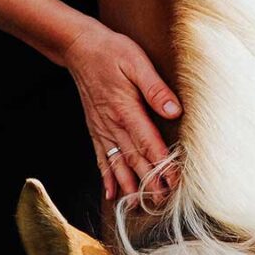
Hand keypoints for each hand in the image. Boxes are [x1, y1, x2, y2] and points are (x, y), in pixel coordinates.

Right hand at [62, 19, 181, 201]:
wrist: (79, 48)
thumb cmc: (111, 51)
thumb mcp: (136, 62)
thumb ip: (154, 88)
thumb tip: (173, 110)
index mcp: (125, 109)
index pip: (148, 143)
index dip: (162, 164)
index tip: (174, 181)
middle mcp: (112, 124)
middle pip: (135, 159)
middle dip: (149, 183)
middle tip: (162, 202)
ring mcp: (102, 129)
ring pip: (117, 163)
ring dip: (129, 186)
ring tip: (138, 206)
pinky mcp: (95, 128)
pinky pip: (101, 157)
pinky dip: (106, 177)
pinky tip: (111, 193)